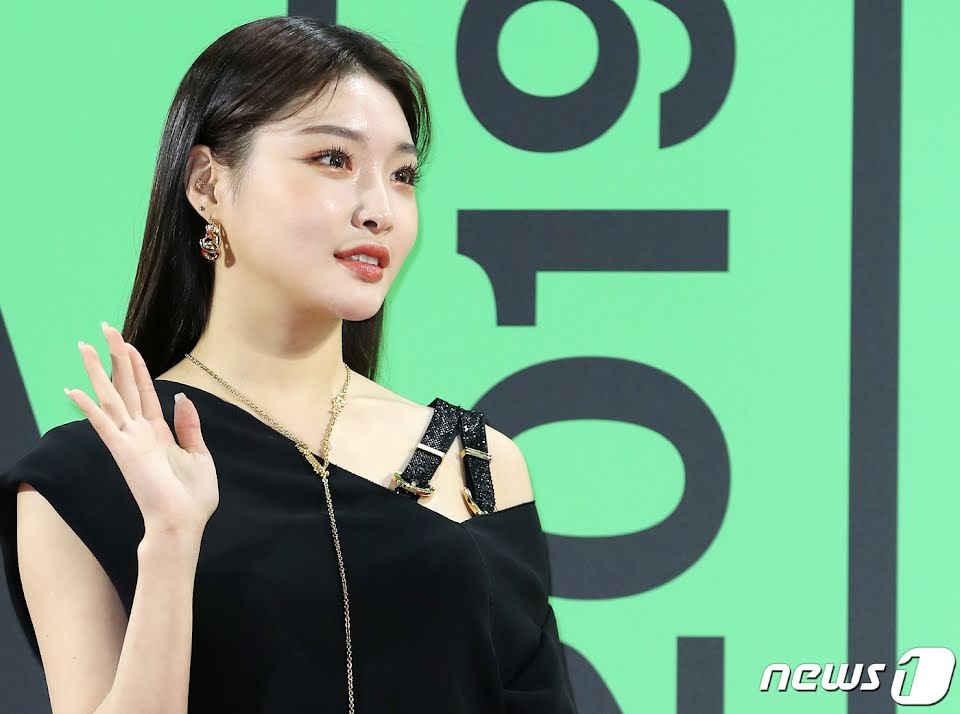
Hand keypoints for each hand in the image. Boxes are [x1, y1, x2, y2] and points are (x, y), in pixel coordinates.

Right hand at [65, 322, 218, 539]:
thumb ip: (189, 426)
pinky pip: (104, 424)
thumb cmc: (193, 496)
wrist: (184, 522)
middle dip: (115, 356)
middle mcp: (140, 432)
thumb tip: (181, 397)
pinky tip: (72, 390)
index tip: (127, 343)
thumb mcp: (199, 454)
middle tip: (103, 327)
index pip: (144, 390)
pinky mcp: (124, 452)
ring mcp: (130, 440)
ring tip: (84, 345)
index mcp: (159, 432)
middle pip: (125, 385)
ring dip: (98, 371)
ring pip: (111, 397)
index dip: (137, 366)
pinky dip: (89, 407)